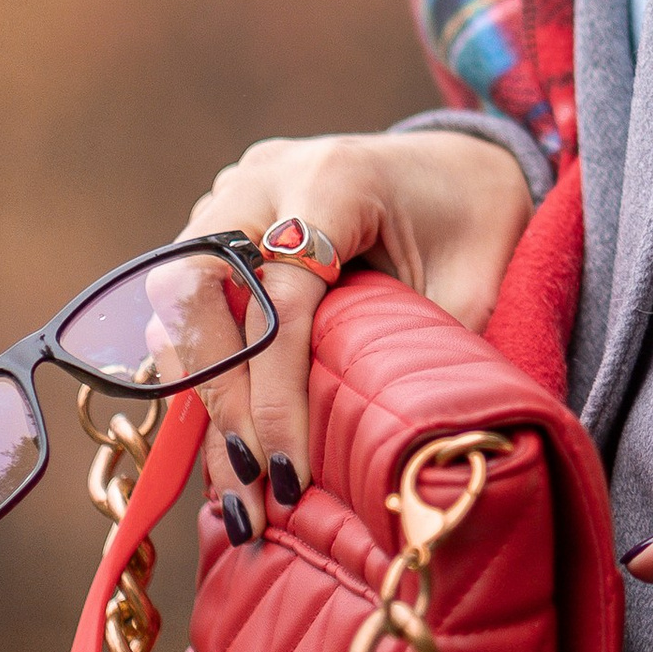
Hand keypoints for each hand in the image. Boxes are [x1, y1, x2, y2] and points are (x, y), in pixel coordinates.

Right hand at [184, 128, 530, 537]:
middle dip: (216, 394)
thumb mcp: (475, 283)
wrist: (460, 164)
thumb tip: (389, 456)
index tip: (287, 473)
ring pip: (177, 298)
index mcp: (335, 180)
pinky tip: (225, 443)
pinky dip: (202, 372)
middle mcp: (268, 177)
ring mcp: (235, 194)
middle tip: (250, 481)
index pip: (279, 295)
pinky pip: (190, 301)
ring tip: (234, 487)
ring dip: (198, 394)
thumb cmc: (475, 221)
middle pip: (196, 288)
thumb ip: (427, 352)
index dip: (276, 392)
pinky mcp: (222, 222)